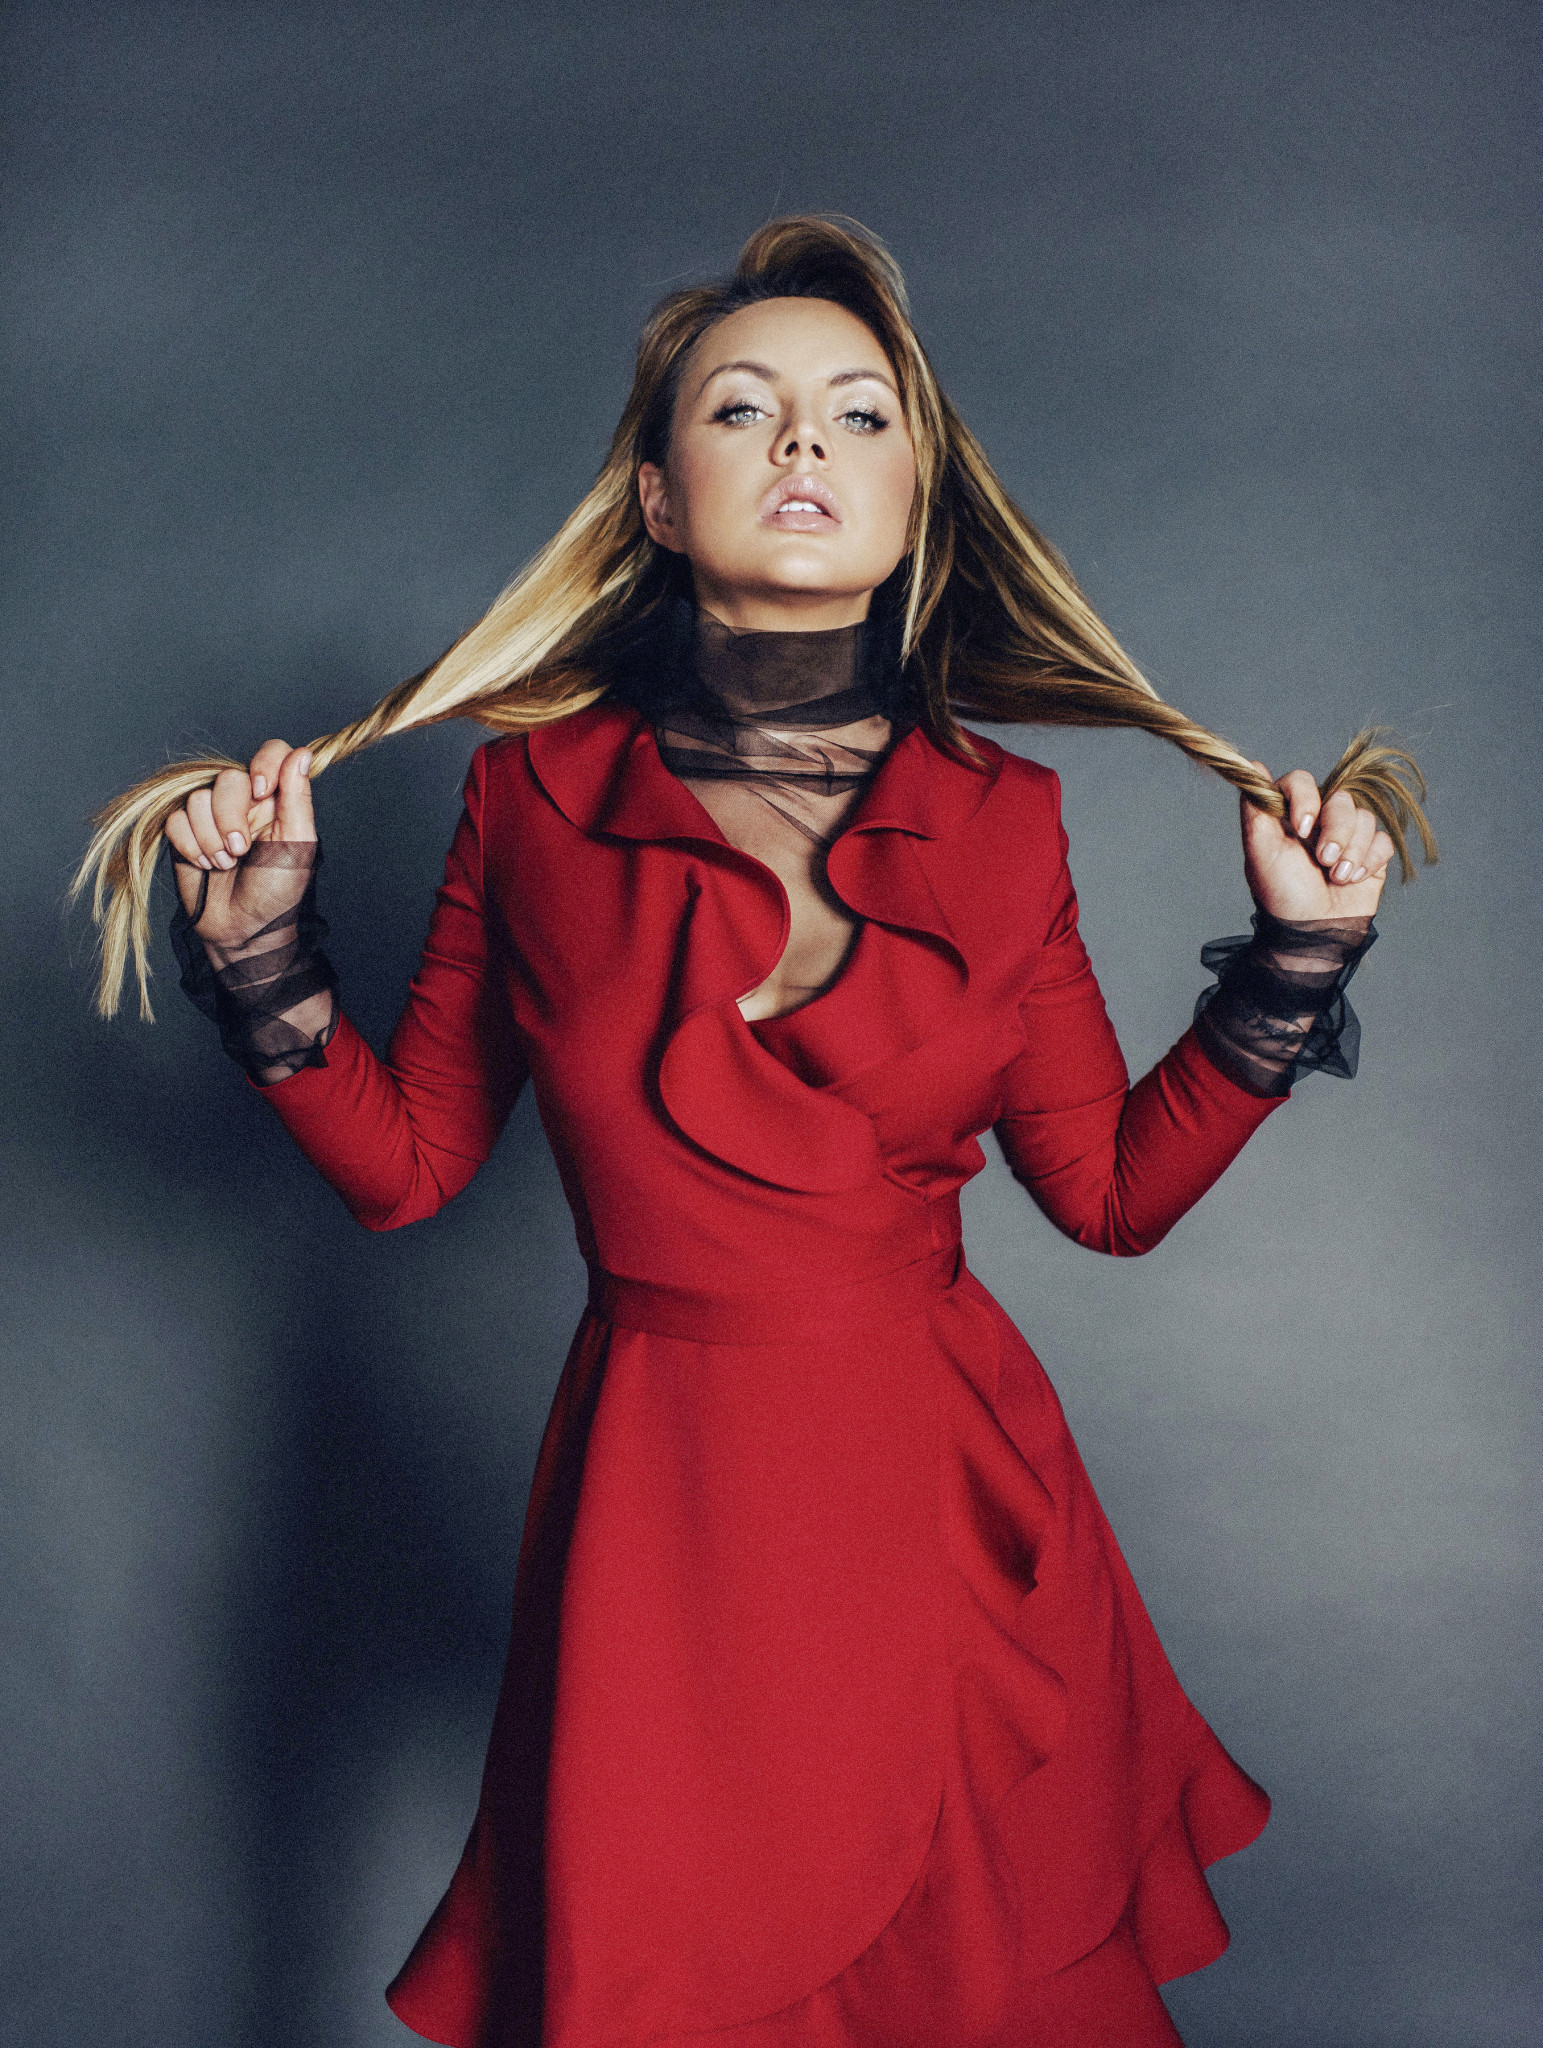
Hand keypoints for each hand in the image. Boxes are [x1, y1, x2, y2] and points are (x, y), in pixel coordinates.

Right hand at [163, 740, 316, 950]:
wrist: (243, 930)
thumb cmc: (277, 892)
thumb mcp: (298, 845)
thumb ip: (298, 799)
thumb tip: (303, 753)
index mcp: (277, 800)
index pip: (272, 753)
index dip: (263, 764)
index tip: (262, 791)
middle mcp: (244, 802)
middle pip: (228, 778)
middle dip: (231, 817)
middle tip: (241, 850)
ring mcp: (212, 816)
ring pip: (197, 799)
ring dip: (211, 838)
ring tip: (225, 864)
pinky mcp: (185, 833)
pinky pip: (176, 820)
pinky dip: (190, 845)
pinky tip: (203, 865)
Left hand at [1240, 764, 1393, 922]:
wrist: (1314, 934)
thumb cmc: (1282, 896)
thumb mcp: (1261, 853)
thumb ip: (1256, 809)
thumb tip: (1251, 766)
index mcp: (1289, 818)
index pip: (1301, 781)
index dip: (1306, 797)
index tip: (1302, 827)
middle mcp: (1319, 823)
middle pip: (1340, 799)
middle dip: (1336, 831)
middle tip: (1323, 861)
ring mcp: (1347, 839)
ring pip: (1364, 818)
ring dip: (1352, 851)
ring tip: (1337, 877)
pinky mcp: (1371, 856)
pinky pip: (1382, 841)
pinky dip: (1369, 861)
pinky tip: (1353, 880)